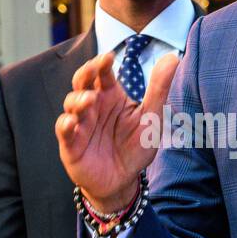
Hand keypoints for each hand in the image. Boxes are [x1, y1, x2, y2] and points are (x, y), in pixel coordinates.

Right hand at [56, 49, 178, 212]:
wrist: (123, 180)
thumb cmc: (135, 146)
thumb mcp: (151, 118)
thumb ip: (159, 89)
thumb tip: (173, 58)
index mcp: (110, 95)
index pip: (102, 73)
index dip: (102, 63)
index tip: (109, 57)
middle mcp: (92, 105)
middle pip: (82, 82)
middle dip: (85, 73)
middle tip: (93, 69)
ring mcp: (80, 123)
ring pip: (71, 103)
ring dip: (78, 99)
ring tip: (90, 100)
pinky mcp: (71, 144)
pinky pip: (64, 130)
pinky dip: (66, 124)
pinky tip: (72, 122)